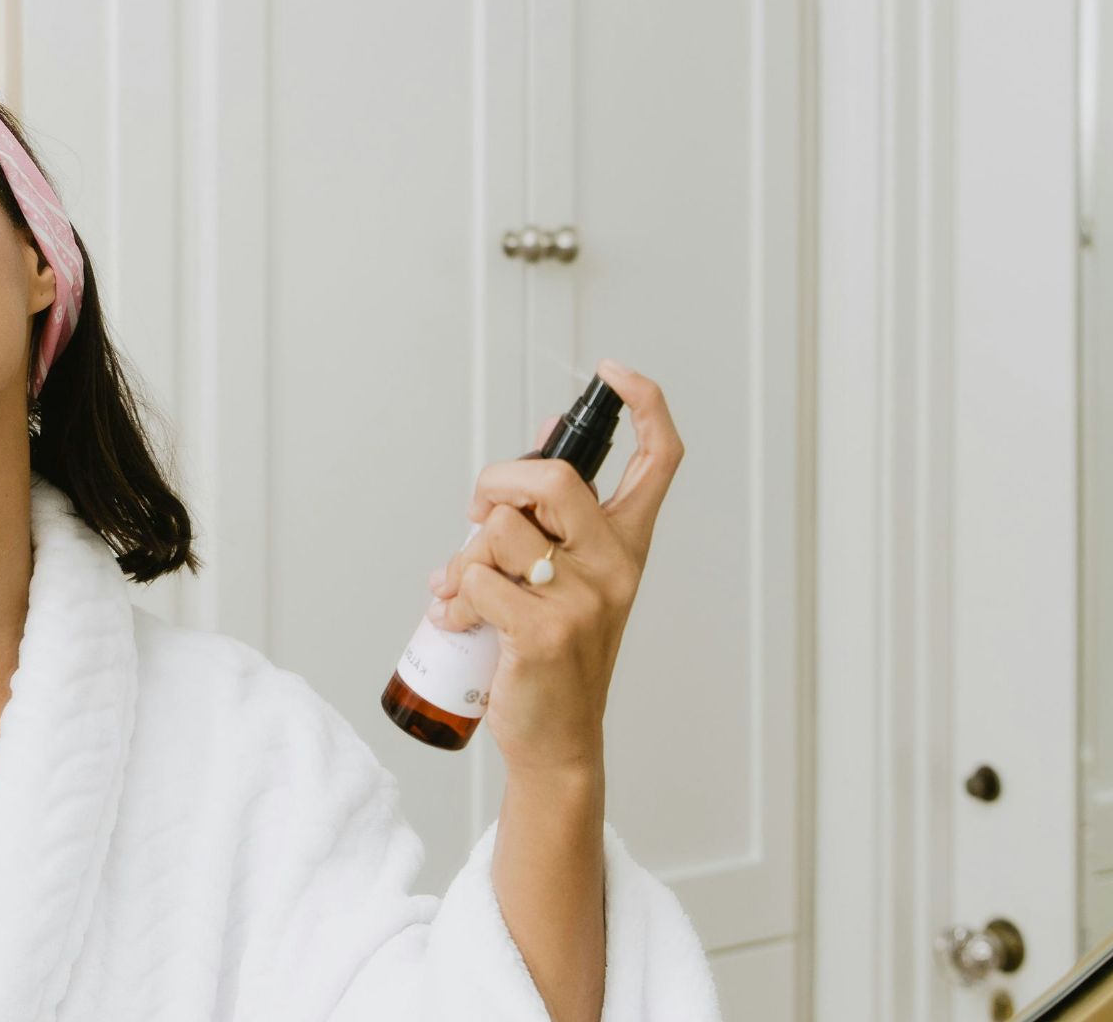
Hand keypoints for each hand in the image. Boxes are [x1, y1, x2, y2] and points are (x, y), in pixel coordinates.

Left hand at [426, 358, 685, 773]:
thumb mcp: (566, 578)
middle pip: (553, 477)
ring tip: (463, 590)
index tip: (613, 372)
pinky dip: (453, 596)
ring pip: (499, 530)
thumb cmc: (553, 654)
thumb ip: (551, 516)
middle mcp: (615, 566)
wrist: (555, 740)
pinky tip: (458, 619)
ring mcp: (583, 599)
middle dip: (496, 483)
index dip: (643, 404)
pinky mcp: (543, 631)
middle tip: (478, 517)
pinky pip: (475, 578)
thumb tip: (538, 439)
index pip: (659, 460)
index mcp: (627, 545)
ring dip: (464, 556)